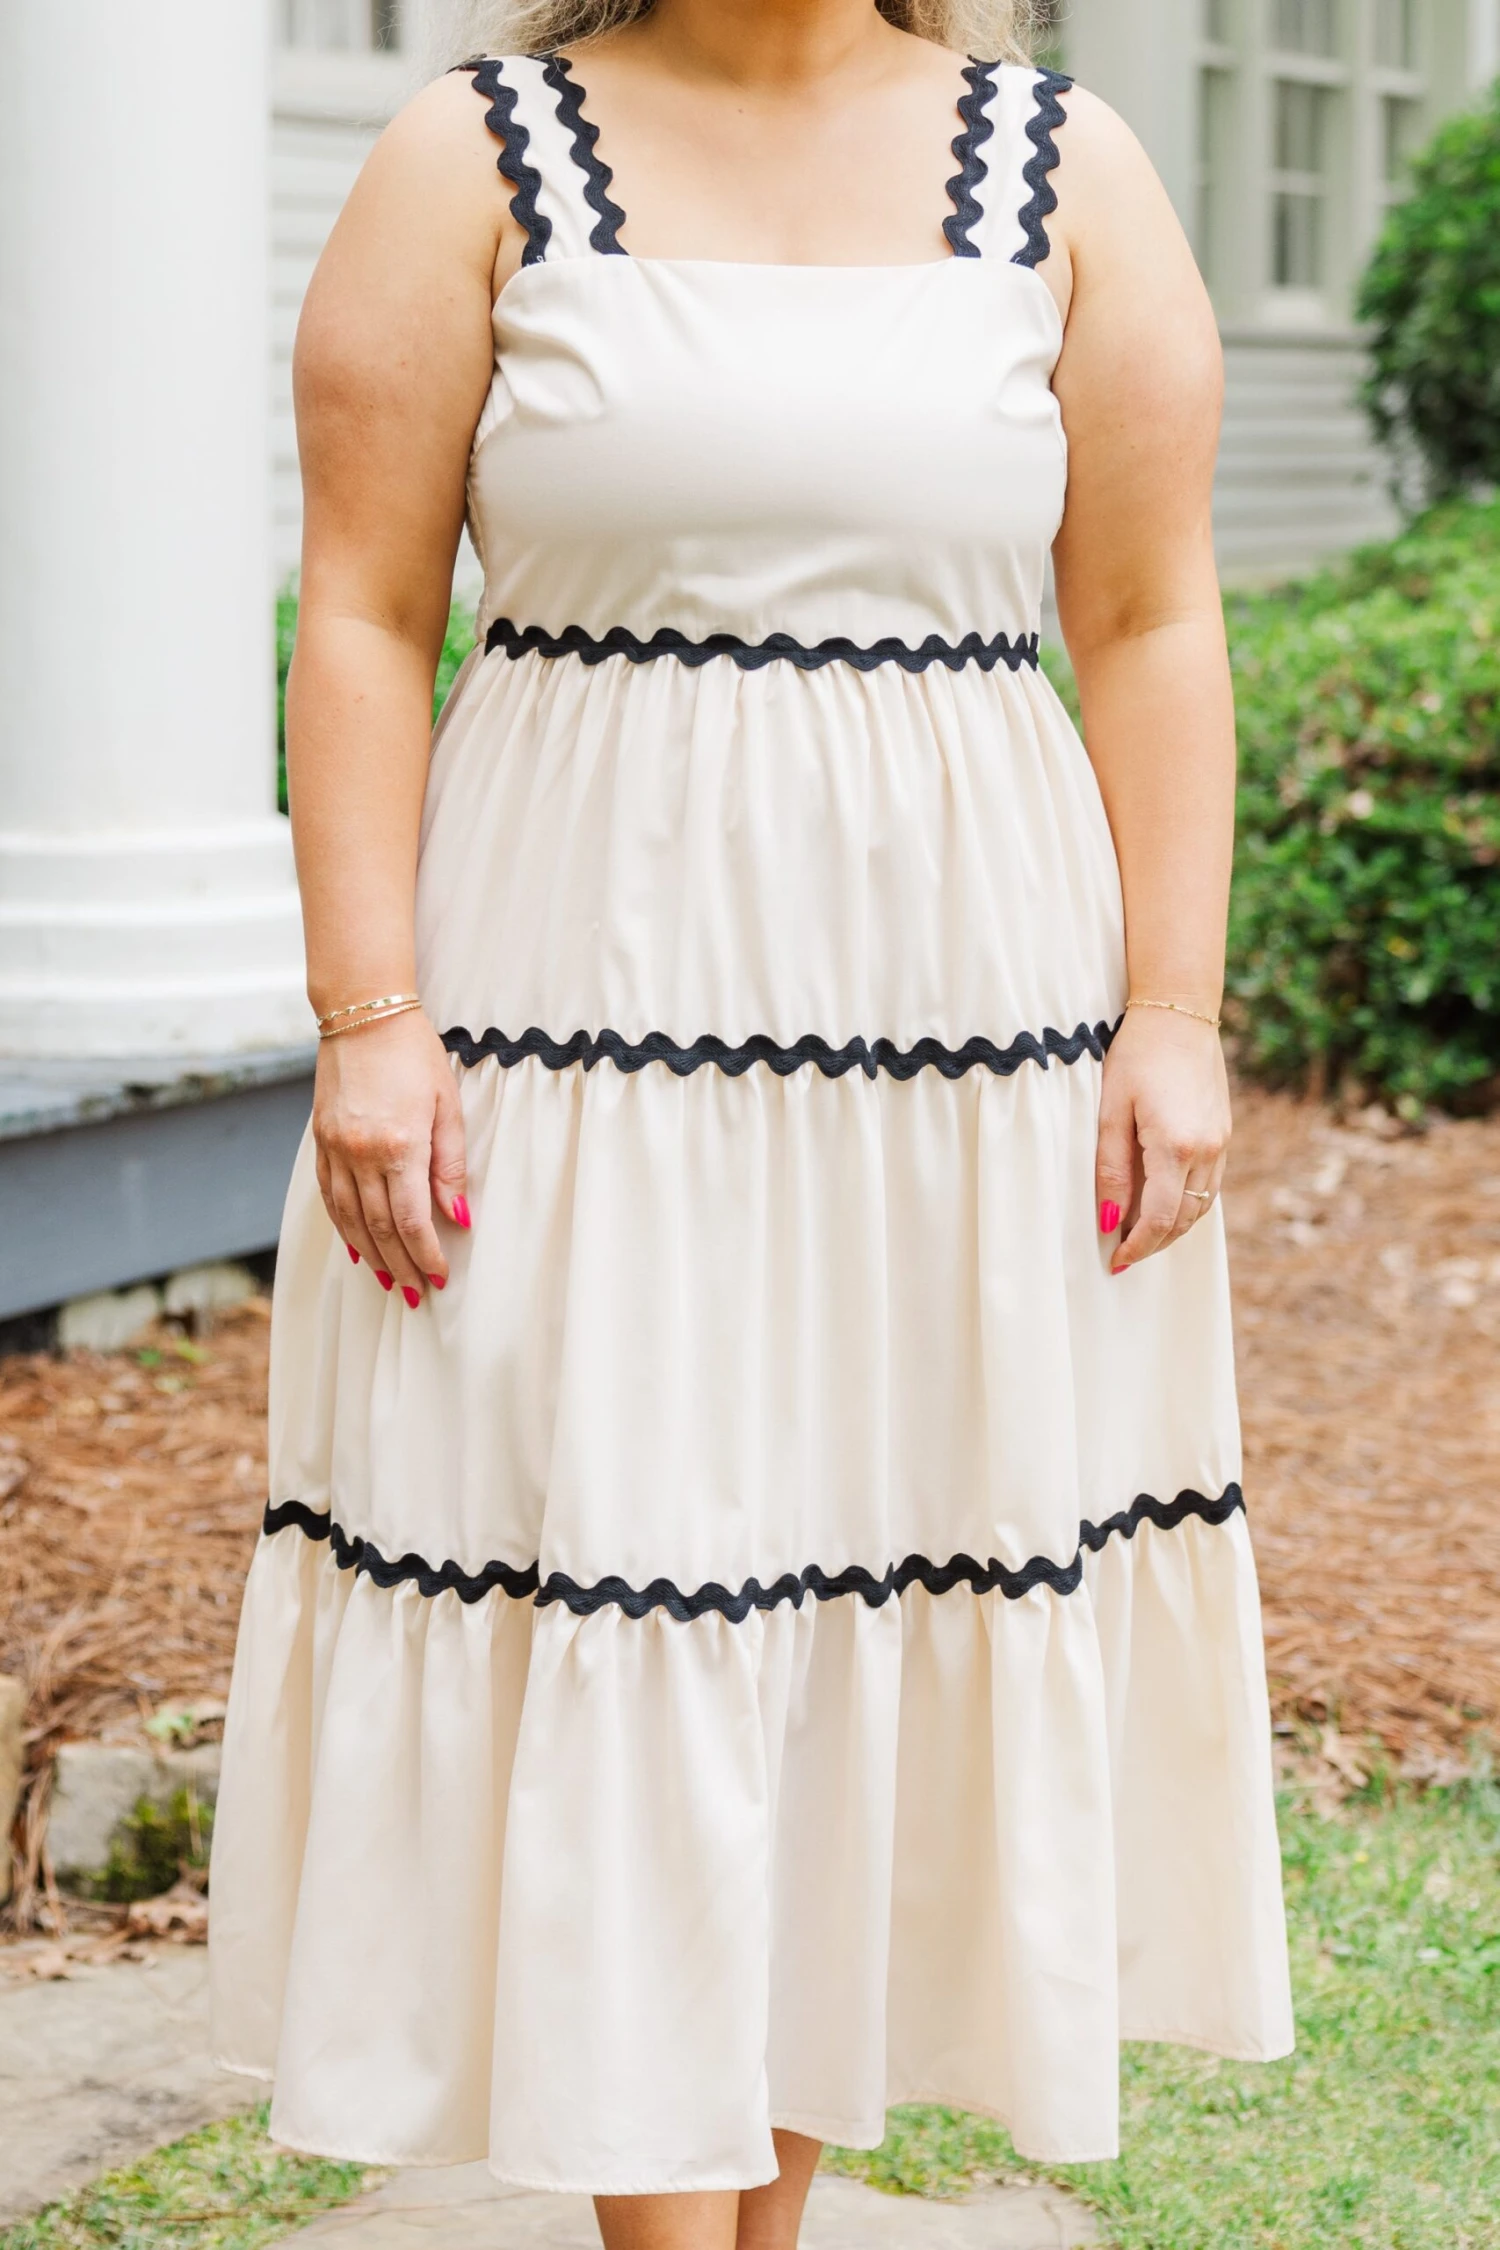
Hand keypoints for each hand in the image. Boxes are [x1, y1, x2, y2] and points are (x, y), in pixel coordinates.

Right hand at [312, 1009, 469, 1301]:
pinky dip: (343, 1227)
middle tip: (414, 1293)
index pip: (411, 1220)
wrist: (363, 1015)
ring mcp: (336, 1148)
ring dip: (370, 1255)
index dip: (425, 1254)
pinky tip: (356, 1247)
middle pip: (380, 1227)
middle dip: (399, 1265)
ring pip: (350, 1218)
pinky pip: (330, 1196)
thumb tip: (458, 1216)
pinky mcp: (321, 1141)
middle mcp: (362, 1153)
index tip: (438, 1277)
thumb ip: (450, 1165)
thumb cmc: (416, 1055)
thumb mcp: (447, 1106)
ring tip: (387, 1280)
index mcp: (400, 1145)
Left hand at [1095, 1007, 1229, 1274]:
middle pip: (1183, 1220)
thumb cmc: (1136, 1057)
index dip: (1137, 1245)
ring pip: (1201, 1207)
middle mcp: (1206, 1151)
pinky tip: (1164, 1204)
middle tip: (1124, 1254)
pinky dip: (1187, 1204)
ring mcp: (1220, 1143)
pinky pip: (1209, 1186)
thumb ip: (1111, 1169)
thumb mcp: (1111, 1111)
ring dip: (1172, 1228)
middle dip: (1154, 1244)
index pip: (1158, 1218)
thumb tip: (1109, 1219)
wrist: (1180, 1015)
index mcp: (1175, 1146)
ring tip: (1140, 1235)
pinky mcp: (1224, 1134)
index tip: (1116, 1260)